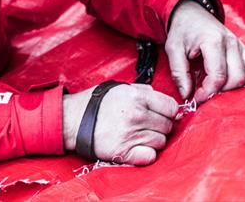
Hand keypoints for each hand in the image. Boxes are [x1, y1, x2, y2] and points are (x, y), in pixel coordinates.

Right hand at [62, 83, 176, 164]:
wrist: (73, 120)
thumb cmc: (96, 103)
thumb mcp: (120, 87)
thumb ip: (143, 90)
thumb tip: (160, 99)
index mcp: (137, 97)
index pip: (171, 107)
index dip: (168, 111)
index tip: (162, 114)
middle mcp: (137, 115)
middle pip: (167, 126)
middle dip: (160, 126)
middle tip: (148, 126)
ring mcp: (131, 135)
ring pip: (160, 142)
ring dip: (153, 140)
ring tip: (139, 136)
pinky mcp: (124, 152)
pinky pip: (150, 156)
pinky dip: (147, 153)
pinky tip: (138, 147)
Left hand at [166, 1, 244, 102]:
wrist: (191, 12)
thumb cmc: (182, 30)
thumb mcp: (173, 49)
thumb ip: (179, 73)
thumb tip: (187, 95)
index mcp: (213, 42)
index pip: (218, 76)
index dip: (207, 92)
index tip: (196, 98)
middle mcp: (231, 43)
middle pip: (238, 78)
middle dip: (222, 91)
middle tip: (206, 93)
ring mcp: (240, 45)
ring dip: (238, 85)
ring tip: (220, 87)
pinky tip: (232, 76)